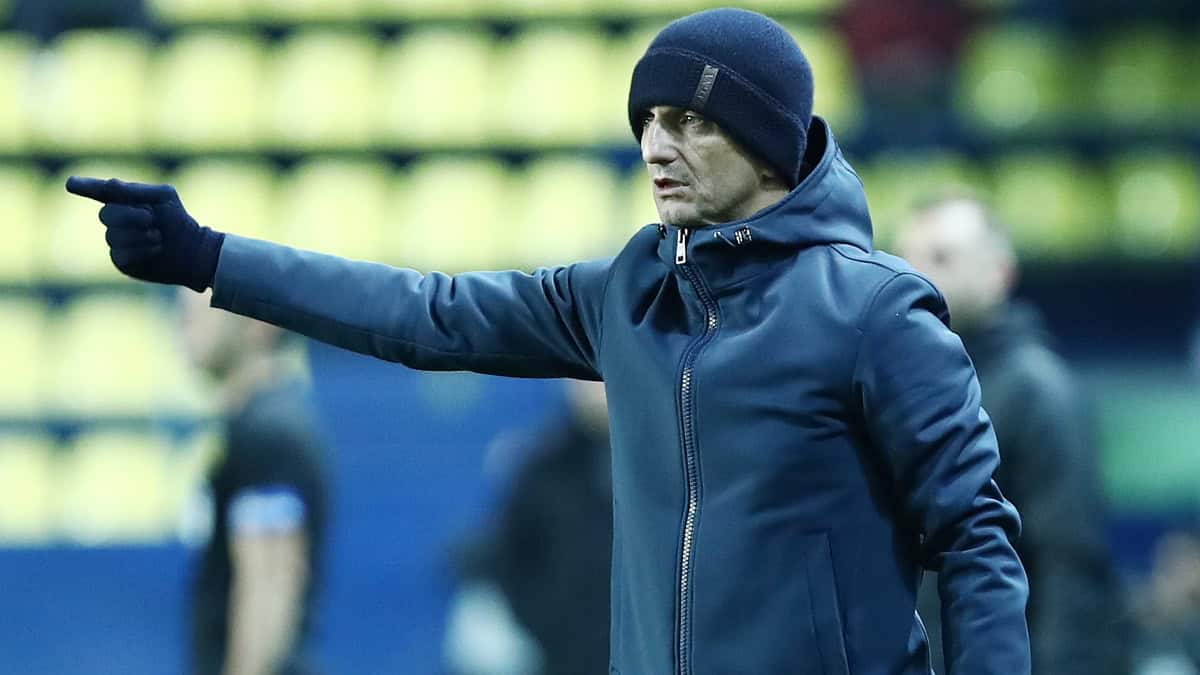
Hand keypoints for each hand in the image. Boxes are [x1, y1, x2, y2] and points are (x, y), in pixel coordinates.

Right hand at [65, 176, 224, 291]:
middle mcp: (115, 220)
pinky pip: (122, 253)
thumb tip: (110, 184)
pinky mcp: (122, 261)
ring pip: (113, 236)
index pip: (99, 192)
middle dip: (130, 216)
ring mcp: (116, 241)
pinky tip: (155, 249)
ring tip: (158, 236)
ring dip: (140, 235)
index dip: (84, 187)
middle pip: (105, 214)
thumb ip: (138, 191)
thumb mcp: (164, 197)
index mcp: (124, 201)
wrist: (193, 249)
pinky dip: (143, 250)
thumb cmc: (179, 220)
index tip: (70, 184)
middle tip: (151, 219)